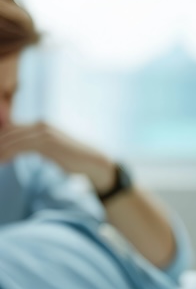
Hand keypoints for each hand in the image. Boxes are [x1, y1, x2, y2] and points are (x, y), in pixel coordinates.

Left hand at [0, 122, 115, 191]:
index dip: (2, 139)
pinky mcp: (48, 142)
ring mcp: (45, 132)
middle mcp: (42, 125)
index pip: (12, 128)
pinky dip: (8, 154)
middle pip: (9, 131)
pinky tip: (3, 162)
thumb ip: (37, 145)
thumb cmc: (73, 159)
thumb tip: (20, 150)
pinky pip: (21, 146)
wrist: (93, 163)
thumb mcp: (52, 150)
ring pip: (13, 138)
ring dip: (1, 150)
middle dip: (0, 143)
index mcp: (42, 125)